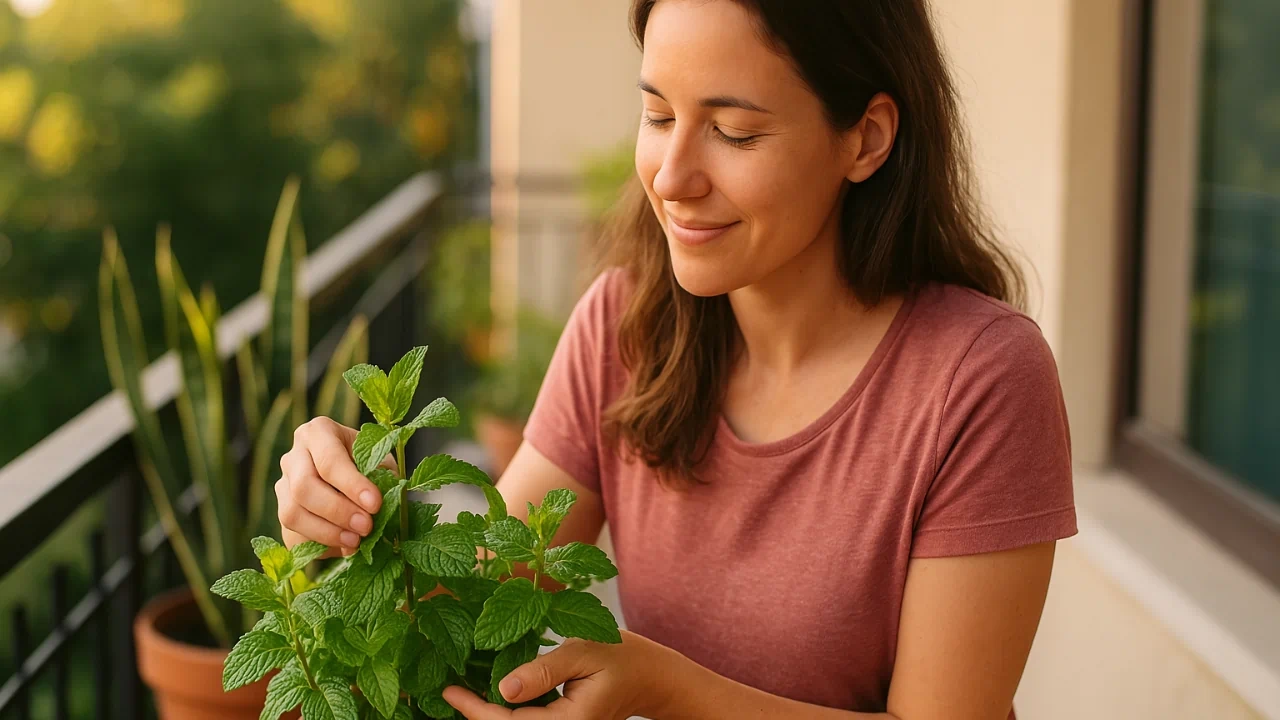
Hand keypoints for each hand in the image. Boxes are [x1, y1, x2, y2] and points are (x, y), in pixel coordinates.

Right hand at [276, 417, 393, 556]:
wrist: (355, 478)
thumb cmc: (372, 465)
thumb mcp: (381, 462)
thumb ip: (382, 479)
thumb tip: (383, 509)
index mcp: (319, 433)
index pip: (329, 460)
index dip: (352, 485)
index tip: (375, 504)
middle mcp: (294, 456)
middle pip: (304, 487)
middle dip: (338, 511)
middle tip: (366, 527)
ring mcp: (283, 485)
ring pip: (292, 513)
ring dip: (326, 532)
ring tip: (356, 542)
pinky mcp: (282, 512)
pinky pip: (291, 535)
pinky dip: (318, 546)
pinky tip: (343, 548)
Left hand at [442, 630, 677, 719]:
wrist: (652, 676)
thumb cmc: (622, 656)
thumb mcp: (584, 651)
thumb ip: (544, 670)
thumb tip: (503, 688)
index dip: (475, 710)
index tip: (449, 692)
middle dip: (476, 715)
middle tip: (447, 692)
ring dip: (488, 715)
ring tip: (460, 692)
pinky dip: (505, 711)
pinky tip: (489, 694)